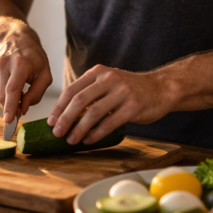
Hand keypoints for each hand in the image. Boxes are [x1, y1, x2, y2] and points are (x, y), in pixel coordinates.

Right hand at [0, 27, 52, 123]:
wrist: (13, 38)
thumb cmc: (33, 57)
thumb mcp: (45, 72)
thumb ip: (37, 93)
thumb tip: (23, 108)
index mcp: (20, 63)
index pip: (13, 88)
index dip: (11, 106)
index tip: (8, 121)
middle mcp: (3, 64)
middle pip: (4, 95)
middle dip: (11, 108)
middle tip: (19, 113)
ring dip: (8, 99)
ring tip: (18, 88)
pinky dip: (3, 92)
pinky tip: (8, 82)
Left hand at [47, 65, 169, 144]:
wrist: (161, 88)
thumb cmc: (130, 90)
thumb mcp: (108, 83)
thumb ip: (90, 94)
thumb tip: (66, 115)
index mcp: (98, 72)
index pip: (72, 89)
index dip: (59, 106)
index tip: (51, 121)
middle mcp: (109, 79)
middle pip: (79, 100)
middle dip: (65, 118)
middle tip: (57, 133)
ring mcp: (122, 92)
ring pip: (93, 112)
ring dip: (79, 128)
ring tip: (71, 140)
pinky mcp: (133, 106)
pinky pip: (110, 122)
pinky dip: (97, 133)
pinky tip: (89, 140)